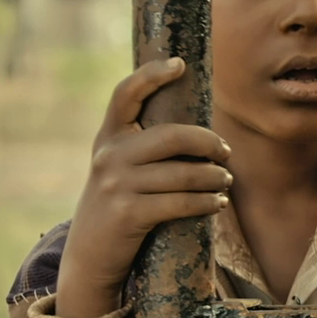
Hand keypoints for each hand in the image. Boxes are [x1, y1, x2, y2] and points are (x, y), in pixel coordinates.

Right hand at [57, 58, 232, 317]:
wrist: (91, 254)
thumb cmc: (120, 203)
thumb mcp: (121, 168)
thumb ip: (144, 145)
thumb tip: (199, 130)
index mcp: (107, 138)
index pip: (124, 96)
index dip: (150, 75)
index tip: (179, 63)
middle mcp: (108, 156)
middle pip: (172, 136)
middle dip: (208, 143)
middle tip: (225, 153)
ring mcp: (116, 186)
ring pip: (183, 174)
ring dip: (214, 177)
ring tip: (225, 181)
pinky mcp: (129, 214)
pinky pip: (181, 202)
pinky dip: (207, 202)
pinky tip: (217, 203)